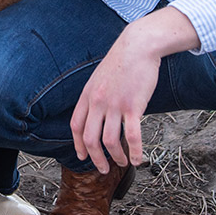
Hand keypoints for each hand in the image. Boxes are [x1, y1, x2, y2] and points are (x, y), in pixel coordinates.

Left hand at [70, 7, 200, 172]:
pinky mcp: (133, 106)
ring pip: (110, 141)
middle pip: (90, 139)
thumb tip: (97, 112)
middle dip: (96, 158)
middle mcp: (98, 102)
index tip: (83, 156)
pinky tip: (139, 159)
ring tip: (124, 163)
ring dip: (116, 157)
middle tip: (103, 168)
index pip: (76, 126)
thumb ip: (95, 95)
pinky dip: (135, 151)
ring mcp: (114, 105)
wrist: (138, 45)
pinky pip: (132, 136)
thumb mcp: (100, 77)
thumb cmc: (122, 60)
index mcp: (88, 95)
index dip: (78, 144)